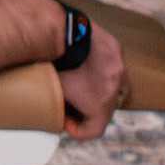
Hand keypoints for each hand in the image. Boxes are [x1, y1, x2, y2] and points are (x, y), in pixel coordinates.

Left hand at [57, 14, 127, 138]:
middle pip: (106, 107)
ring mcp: (119, 68)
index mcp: (101, 106)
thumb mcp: (51, 92)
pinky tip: (86, 61)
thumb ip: (54, 108)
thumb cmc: (53, 63)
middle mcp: (116, 89)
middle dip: (89, 108)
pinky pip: (112, 63)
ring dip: (100, 87)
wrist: (62, 32)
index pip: (96, 130)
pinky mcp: (116, 49)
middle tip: (72, 102)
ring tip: (80, 81)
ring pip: (113, 85)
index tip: (64, 121)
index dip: (79, 131)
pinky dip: (101, 66)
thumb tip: (45, 113)